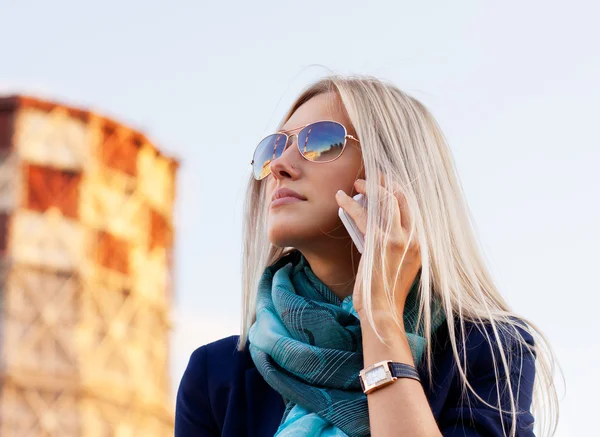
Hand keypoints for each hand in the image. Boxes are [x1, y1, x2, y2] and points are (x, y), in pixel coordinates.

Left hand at [335, 173, 421, 321]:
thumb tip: (379, 221)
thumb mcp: (400, 264)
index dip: (399, 189)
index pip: (413, 206)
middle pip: (401, 198)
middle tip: (371, 175)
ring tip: (357, 182)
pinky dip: (350, 203)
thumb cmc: (386, 290)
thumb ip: (397, 243)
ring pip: (384, 201)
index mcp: (420, 243)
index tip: (386, 181)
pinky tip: (341, 197)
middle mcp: (413, 238)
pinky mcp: (379, 243)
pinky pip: (363, 215)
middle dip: (386, 182)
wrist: (382, 310)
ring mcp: (398, 239)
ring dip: (369, 187)